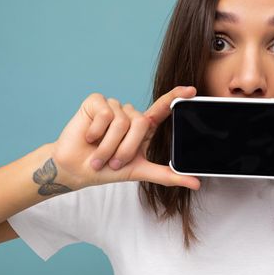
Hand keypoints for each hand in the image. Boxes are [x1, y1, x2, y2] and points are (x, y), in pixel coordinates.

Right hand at [51, 86, 200, 190]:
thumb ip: (167, 175)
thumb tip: (196, 184)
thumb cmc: (107, 168)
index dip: (176, 97)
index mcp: (143, 126)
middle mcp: (130, 113)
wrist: (77, 170)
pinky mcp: (96, 101)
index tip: (192, 90)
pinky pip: (104, 114)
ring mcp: (113, 105)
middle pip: (141, 122)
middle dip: (126, 148)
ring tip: (98, 155)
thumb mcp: (140, 171)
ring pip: (121, 122)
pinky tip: (89, 137)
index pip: (163, 107)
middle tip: (113, 162)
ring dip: (108, 145)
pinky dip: (96, 132)